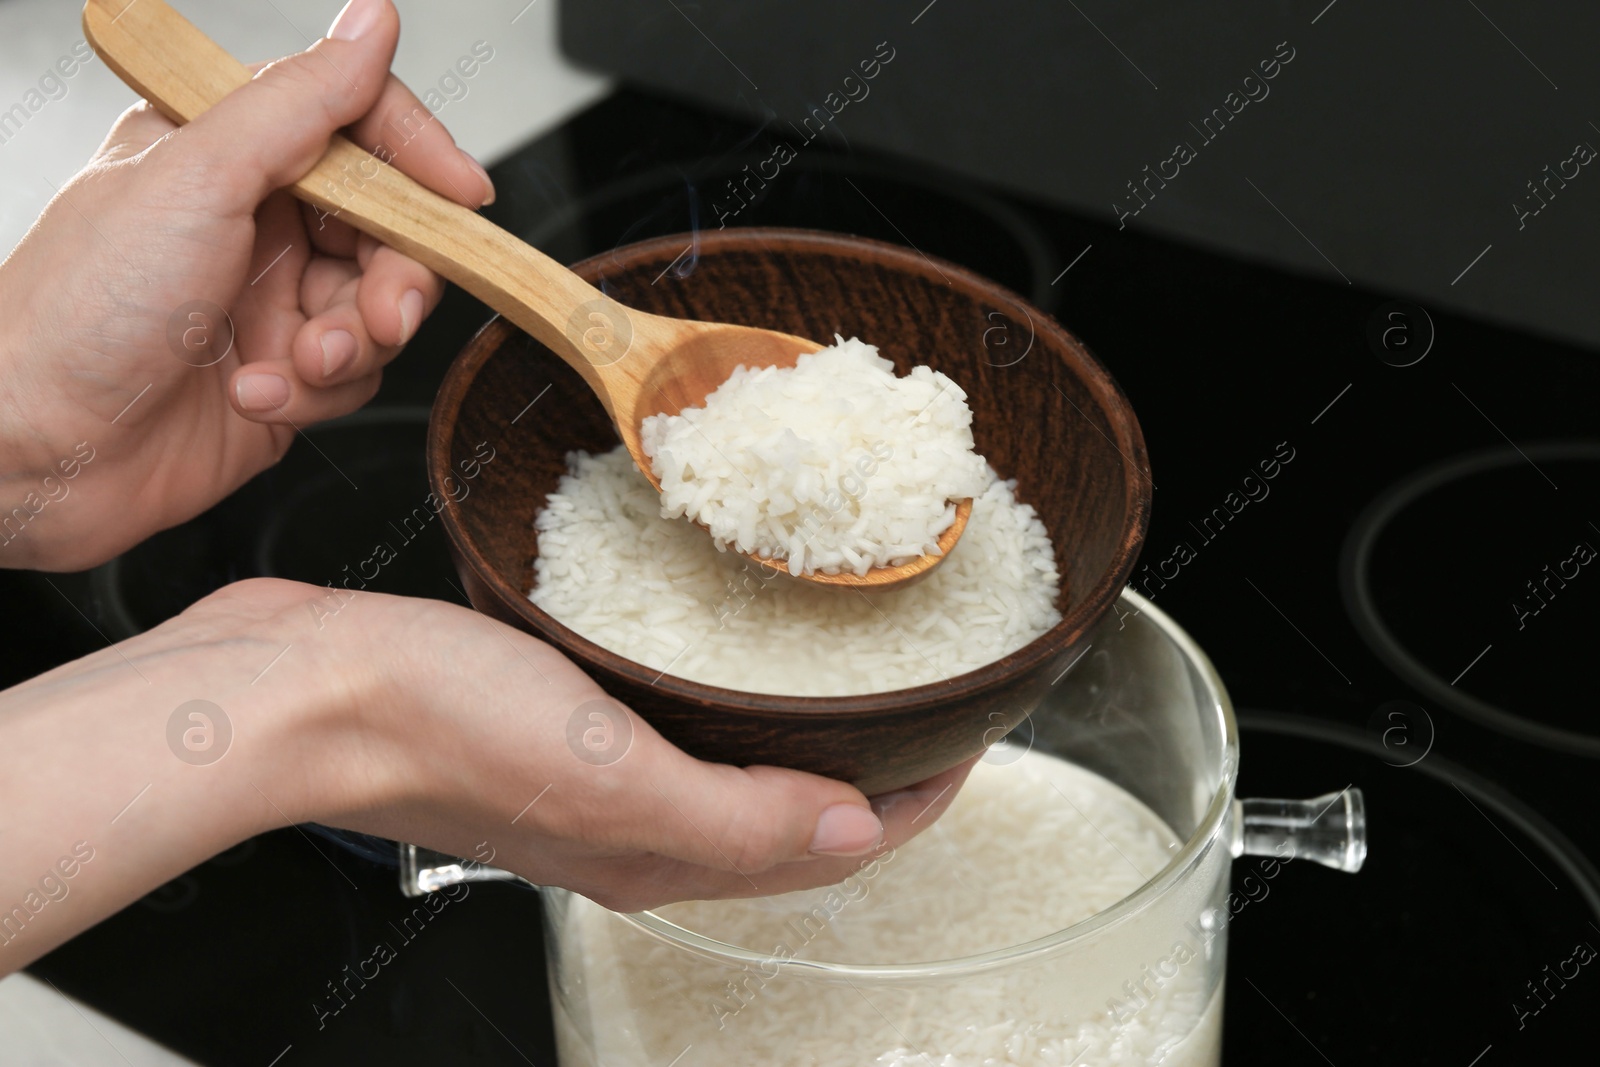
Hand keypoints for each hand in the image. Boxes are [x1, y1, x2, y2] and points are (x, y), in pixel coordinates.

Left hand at [0, 0, 490, 571]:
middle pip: (387, 228)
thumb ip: (301, 102)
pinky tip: (256, 396)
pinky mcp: (282, 378)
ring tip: (296, 364)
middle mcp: (252, 223)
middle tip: (383, 313)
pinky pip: (354, 377)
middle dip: (394, 277)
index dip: (417, 157)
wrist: (38, 453)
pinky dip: (316, 392)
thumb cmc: (81, 312)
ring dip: (349, 344)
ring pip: (378, 310)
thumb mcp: (199, 178)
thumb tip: (372, 24)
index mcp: (224, 151)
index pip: (356, 125)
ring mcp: (267, 303)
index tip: (462, 196)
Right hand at [222, 580, 974, 912]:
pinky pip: (676, 725)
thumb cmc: (436, 725)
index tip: (970, 742)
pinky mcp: (556, 721)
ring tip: (850, 683)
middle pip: (791, 816)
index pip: (829, 846)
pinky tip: (723, 656)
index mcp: (657, 852)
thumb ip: (737, 816)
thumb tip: (858, 834)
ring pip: (736, 772)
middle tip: (928, 709)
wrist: (304, 690)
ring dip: (803, 739)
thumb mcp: (610, 773)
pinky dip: (728, 704)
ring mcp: (594, 774)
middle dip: (873, 774)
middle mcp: (633, 825)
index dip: (913, 803)